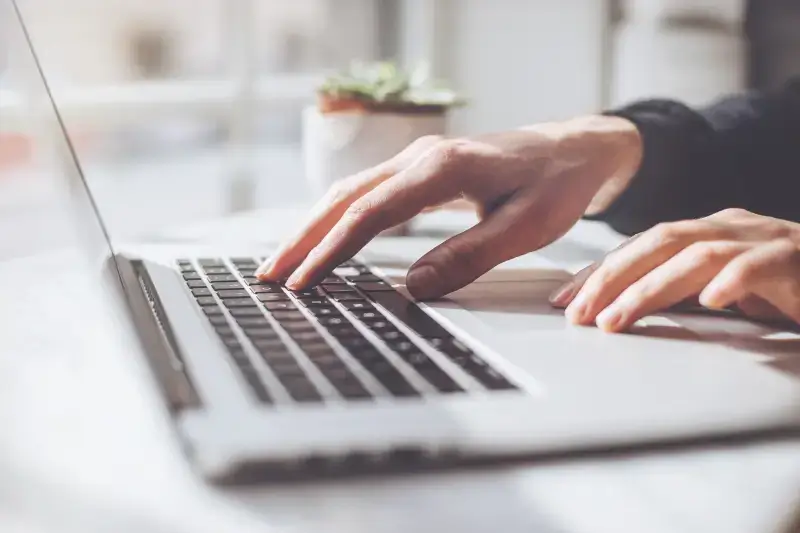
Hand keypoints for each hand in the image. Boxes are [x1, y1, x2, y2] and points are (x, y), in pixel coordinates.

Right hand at [257, 115, 641, 298]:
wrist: (574, 149)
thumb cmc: (556, 185)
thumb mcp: (527, 226)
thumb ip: (471, 254)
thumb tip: (415, 287)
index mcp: (443, 168)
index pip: (371, 213)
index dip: (333, 251)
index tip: (305, 283)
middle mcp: (420, 156)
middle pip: (344, 197)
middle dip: (303, 239)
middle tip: (269, 277)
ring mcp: (416, 159)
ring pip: (348, 191)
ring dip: (312, 227)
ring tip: (283, 263)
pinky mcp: (419, 169)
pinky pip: (365, 192)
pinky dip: (336, 217)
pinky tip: (322, 239)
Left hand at [550, 208, 799, 330]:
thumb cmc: (780, 286)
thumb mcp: (717, 290)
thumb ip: (677, 292)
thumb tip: (620, 309)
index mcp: (705, 233)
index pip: (640, 247)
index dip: (600, 271)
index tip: (565, 300)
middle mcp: (727, 228)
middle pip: (657, 243)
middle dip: (610, 278)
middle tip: (579, 314)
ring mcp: (761, 239)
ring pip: (695, 255)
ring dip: (650, 289)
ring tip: (617, 319)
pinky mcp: (793, 259)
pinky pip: (757, 265)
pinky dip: (732, 281)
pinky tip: (710, 302)